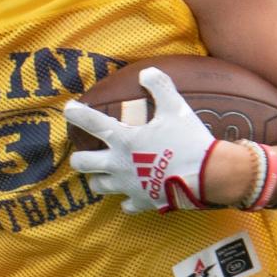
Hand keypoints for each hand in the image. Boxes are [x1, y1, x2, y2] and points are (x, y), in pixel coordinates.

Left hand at [65, 66, 218, 212]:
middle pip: (82, 163)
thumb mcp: (176, 108)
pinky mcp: (142, 202)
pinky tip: (133, 194)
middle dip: (79, 157)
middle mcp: (118, 164)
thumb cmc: (189, 140)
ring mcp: (128, 186)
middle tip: (86, 152)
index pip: (92, 123)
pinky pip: (125, 205)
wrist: (208, 176)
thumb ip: (160, 87)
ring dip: (98, 179)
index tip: (68, 109)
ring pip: (97, 186)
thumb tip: (147, 71)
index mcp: (124, 140)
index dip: (77, 114)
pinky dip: (127, 200)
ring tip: (105, 173)